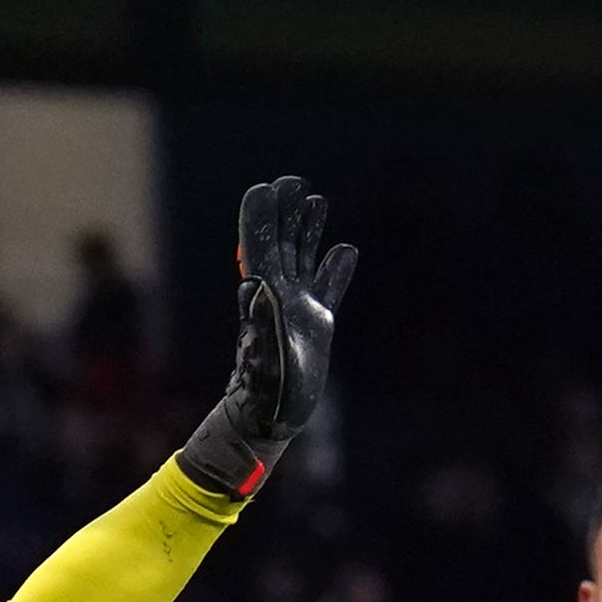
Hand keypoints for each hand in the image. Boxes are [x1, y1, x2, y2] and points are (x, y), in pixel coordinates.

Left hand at [177, 175, 359, 499]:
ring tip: (316, 200)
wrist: (270, 419)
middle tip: (293, 182)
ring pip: (304, 258)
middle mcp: (280, 296)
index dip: (262, 217)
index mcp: (264, 296)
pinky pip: (329, 288)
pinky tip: (346, 249)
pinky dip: (336, 267)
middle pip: (282, 243)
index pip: (261, 246)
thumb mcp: (262, 356)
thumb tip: (255, 283)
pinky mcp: (317, 325)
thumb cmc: (264, 394)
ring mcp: (299, 308)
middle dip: (286, 212)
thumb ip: (261, 320)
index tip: (266, 188)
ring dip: (308, 229)